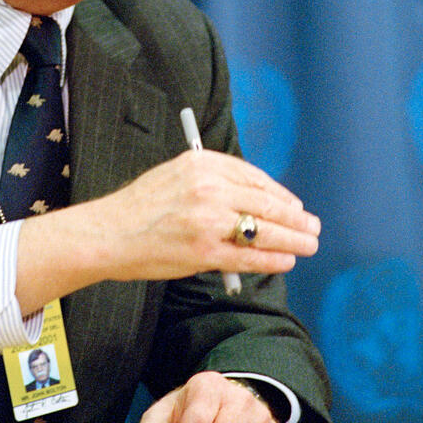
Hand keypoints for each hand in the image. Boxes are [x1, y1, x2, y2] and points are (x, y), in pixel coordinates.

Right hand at [16, 149, 319, 314]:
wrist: (109, 233)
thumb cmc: (141, 206)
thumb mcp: (176, 174)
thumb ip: (214, 181)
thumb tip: (255, 198)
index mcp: (202, 162)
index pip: (254, 176)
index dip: (281, 193)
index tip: (294, 204)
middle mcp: (209, 187)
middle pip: (266, 202)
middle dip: (296, 217)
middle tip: (312, 226)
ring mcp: (209, 220)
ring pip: (265, 230)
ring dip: (294, 239)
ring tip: (308, 244)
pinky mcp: (205, 251)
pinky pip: (250, 256)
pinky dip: (273, 259)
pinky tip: (286, 260)